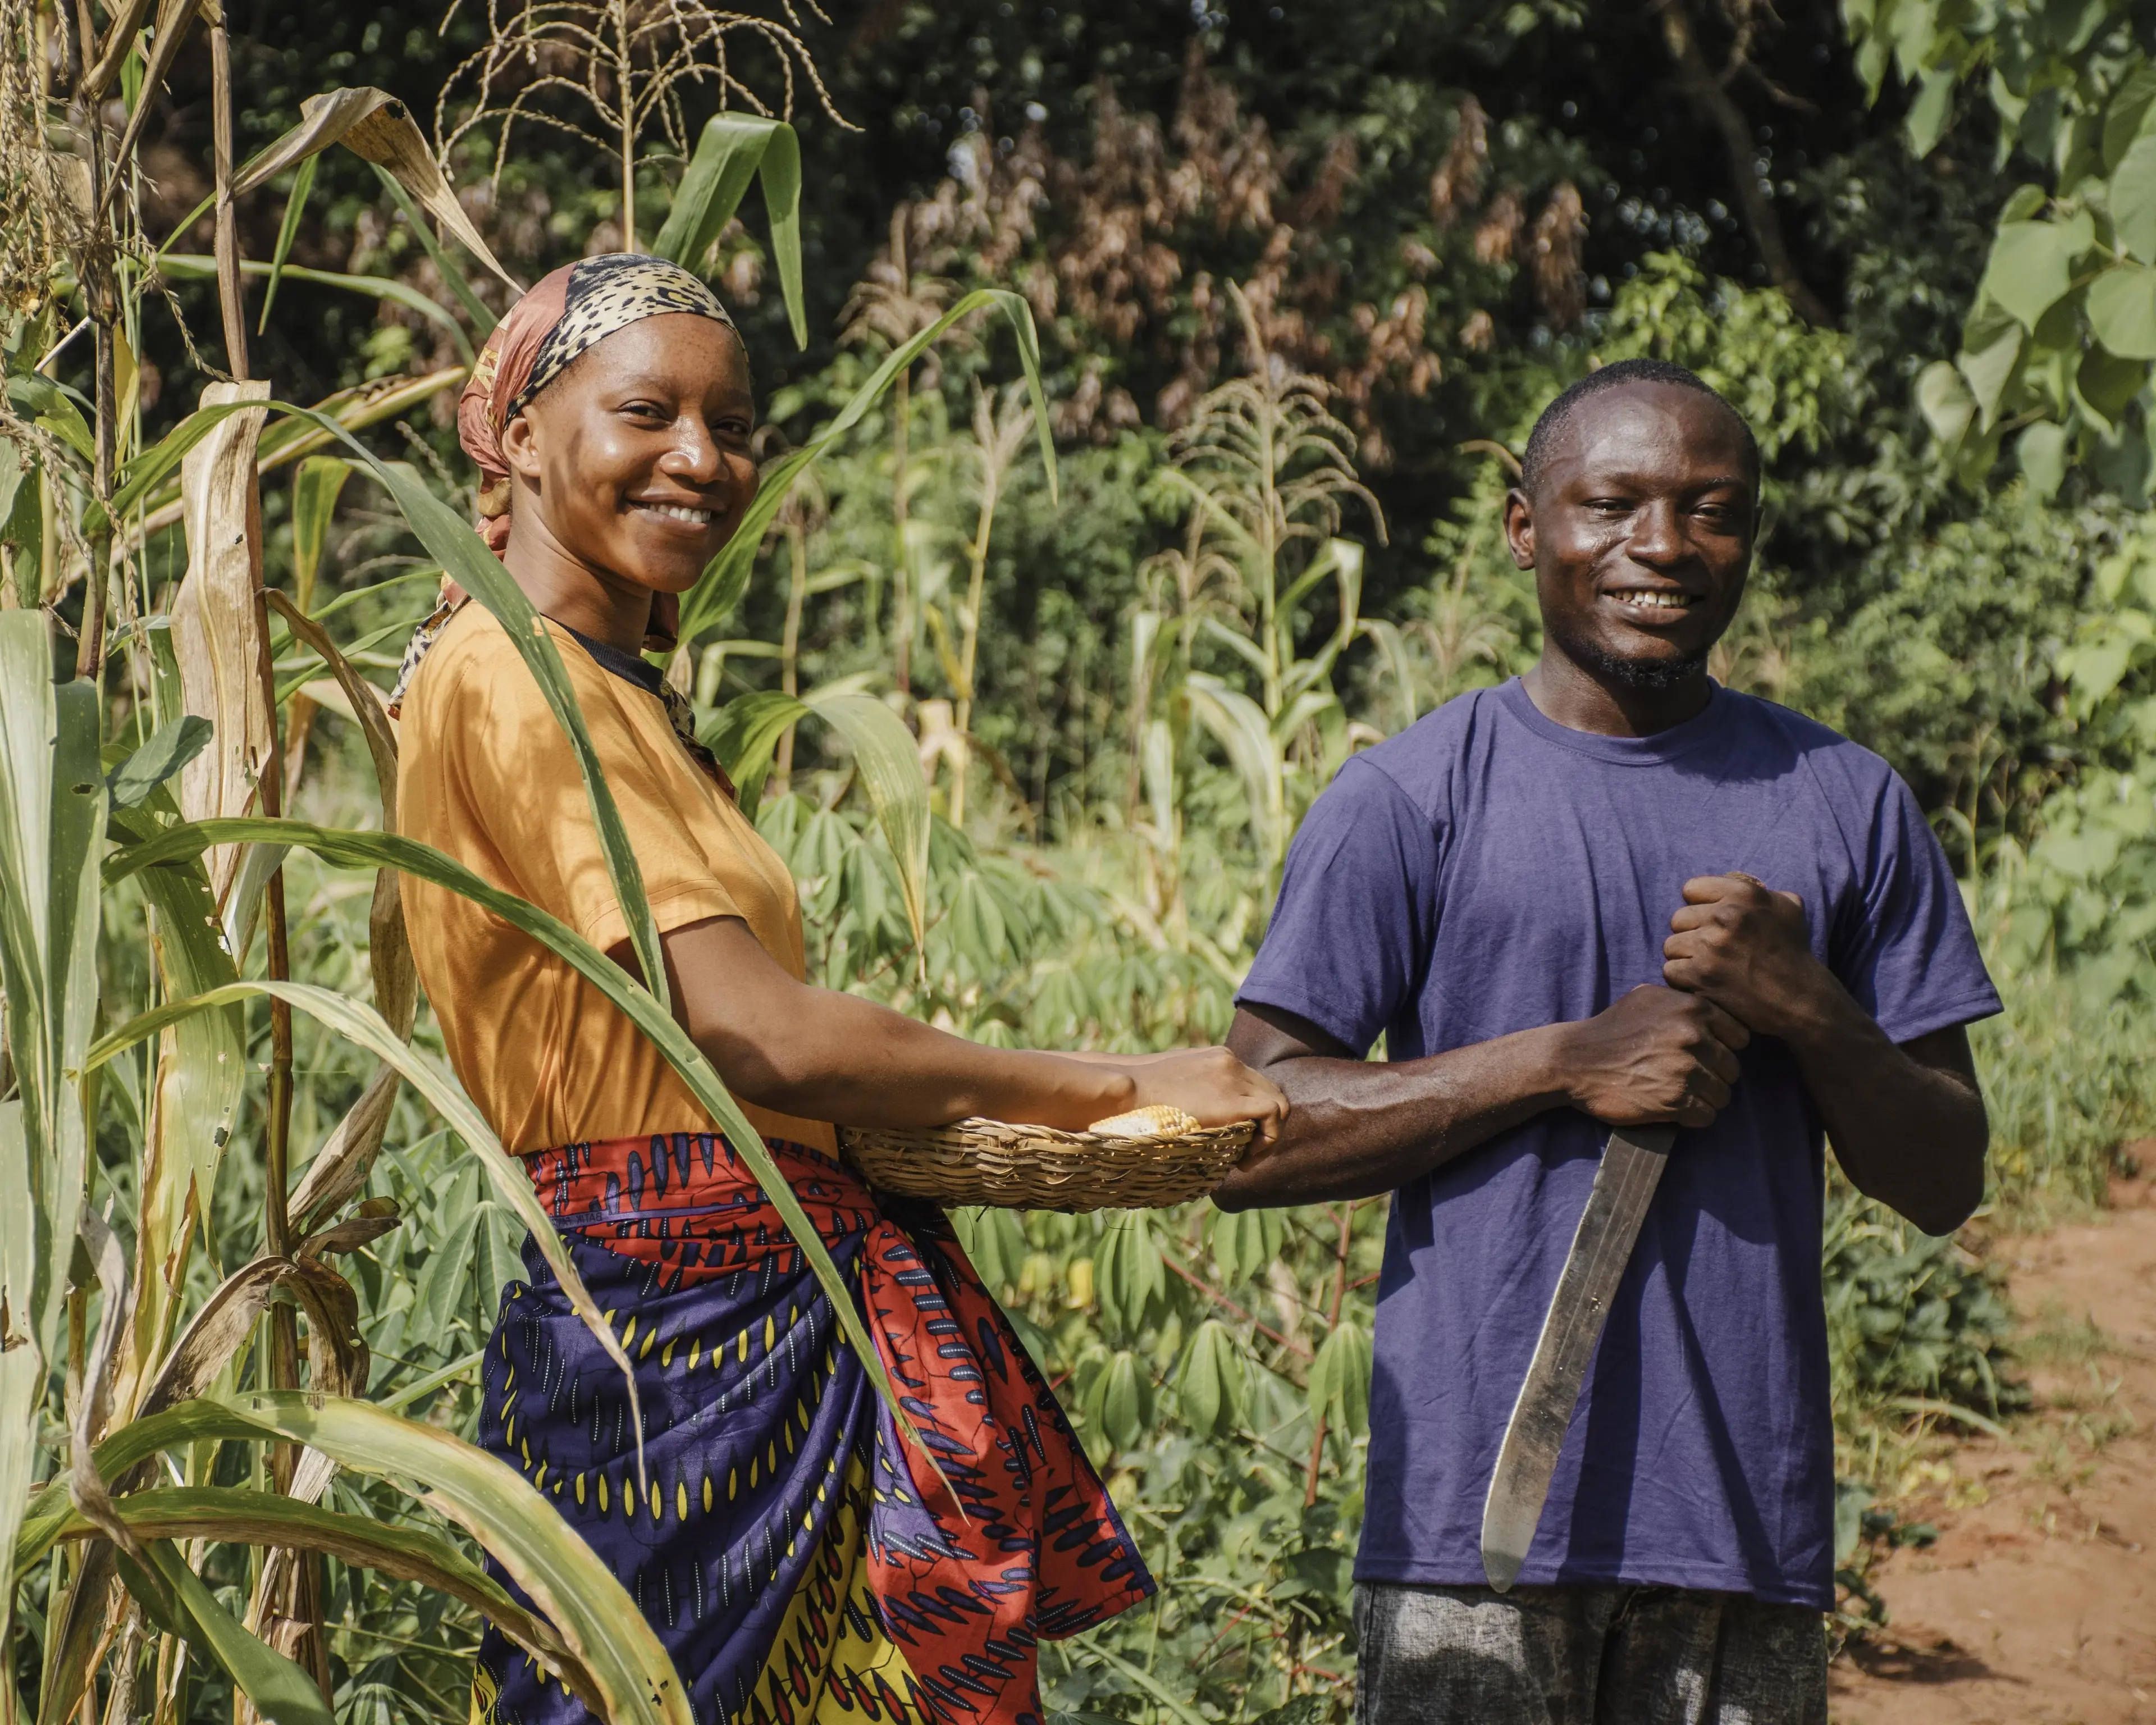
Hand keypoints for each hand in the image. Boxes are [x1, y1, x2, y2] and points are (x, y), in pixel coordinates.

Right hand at [1124, 1047, 1288, 1148]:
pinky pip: (1274, 1115)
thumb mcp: (1170, 1087)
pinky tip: (1245, 1159)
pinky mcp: (1234, 1099)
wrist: (1125, 1093)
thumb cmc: (1135, 1098)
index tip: (1236, 1139)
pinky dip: (1268, 1139)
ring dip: (1269, 1136)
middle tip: (1245, 1155)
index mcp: (1216, 1058)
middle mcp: (1230, 1062)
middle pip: (1270, 1093)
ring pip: (1279, 1105)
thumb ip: (1192, 1095)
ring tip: (1245, 1160)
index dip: (1252, 1115)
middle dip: (1264, 1126)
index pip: (1253, 1084)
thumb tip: (1194, 1120)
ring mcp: (1234, 1078)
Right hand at [1546, 984, 1750, 1128]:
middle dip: (1715, 1075)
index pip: (1740, 1036)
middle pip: (1733, 1068)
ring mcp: (1686, 1070)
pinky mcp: (1675, 1101)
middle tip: (1691, 1079)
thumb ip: (1683, 1001)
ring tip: (1683, 1095)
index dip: (1724, 1048)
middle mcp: (1694, 1037)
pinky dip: (1694, 1117)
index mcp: (1693, 1009)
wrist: (1574, 1060)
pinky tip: (1677, 1109)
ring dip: (1706, 1099)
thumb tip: (1710, 1008)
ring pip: (1723, 1094)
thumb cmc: (1611, 1028)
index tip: (1705, 1055)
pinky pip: (1707, 1116)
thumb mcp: (1646, 997)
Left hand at [1662, 872, 1828, 1039]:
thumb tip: (1732, 880)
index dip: (1699, 906)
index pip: (1691, 889)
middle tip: (1712, 950)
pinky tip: (1705, 983)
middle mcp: (1725, 915)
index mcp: (1744, 893)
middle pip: (1678, 918)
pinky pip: (1670, 970)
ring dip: (1685, 958)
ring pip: (1671, 945)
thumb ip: (1758, 891)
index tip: (1712, 922)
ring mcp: (1710, 946)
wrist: (1800, 1000)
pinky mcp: (1700, 974)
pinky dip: (1683, 980)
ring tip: (1709, 967)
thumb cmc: (1793, 952)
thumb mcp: (1787, 908)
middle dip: (1691, 934)